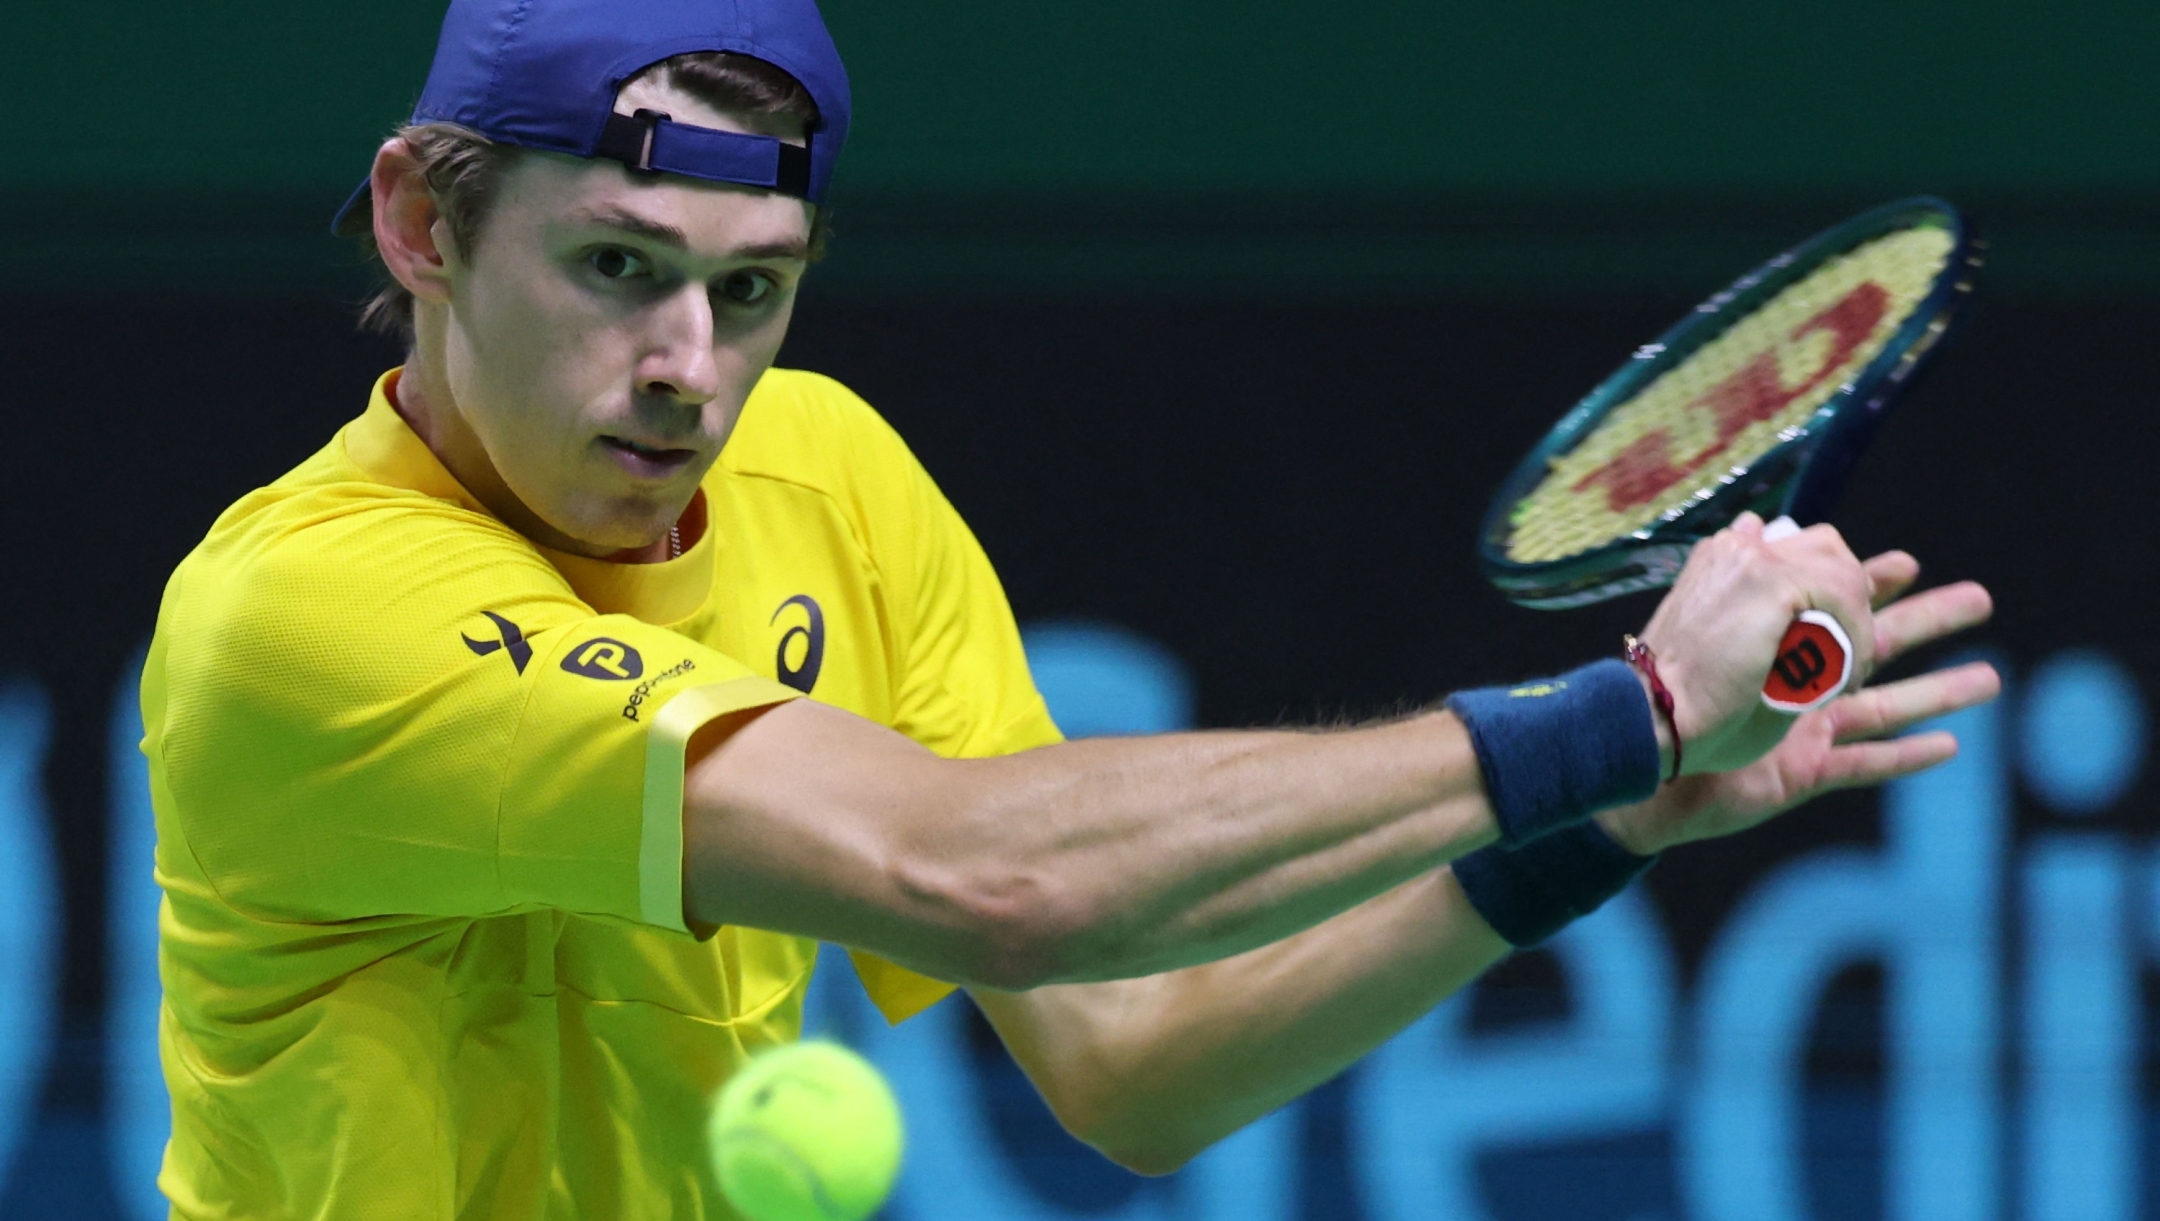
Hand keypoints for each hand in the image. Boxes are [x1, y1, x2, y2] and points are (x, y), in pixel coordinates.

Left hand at [1598, 550, 1997, 854]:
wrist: (1646, 737)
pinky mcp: (1799, 772)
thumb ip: (1776, 573)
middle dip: (1930, 619)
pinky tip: (1949, 748)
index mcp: (1779, 630)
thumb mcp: (1743, 599)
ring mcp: (1802, 728)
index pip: (1841, 596)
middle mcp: (1795, 677)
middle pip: (1880, 642)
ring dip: (1941, 689)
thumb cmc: (1685, 666)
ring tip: (1991, 679)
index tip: (1902, 570)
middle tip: (1982, 598)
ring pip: (1887, 704)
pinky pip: (1865, 764)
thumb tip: (1778, 528)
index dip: (1875, 581)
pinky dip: (1906, 756)